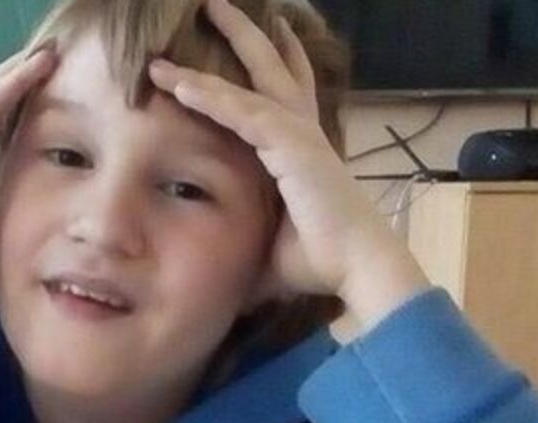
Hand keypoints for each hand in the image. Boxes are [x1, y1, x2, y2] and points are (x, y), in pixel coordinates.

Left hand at [147, 0, 426, 318]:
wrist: (357, 268)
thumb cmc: (322, 263)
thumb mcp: (271, 251)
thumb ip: (247, 248)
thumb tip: (219, 279)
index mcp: (306, 153)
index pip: (291, 96)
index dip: (284, 61)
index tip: (275, 31)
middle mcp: (306, 134)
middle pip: (274, 69)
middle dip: (249, 36)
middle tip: (221, 4)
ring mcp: (299, 136)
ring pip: (251, 82)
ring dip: (224, 47)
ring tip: (202, 9)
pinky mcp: (291, 148)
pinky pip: (241, 113)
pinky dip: (210, 97)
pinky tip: (180, 84)